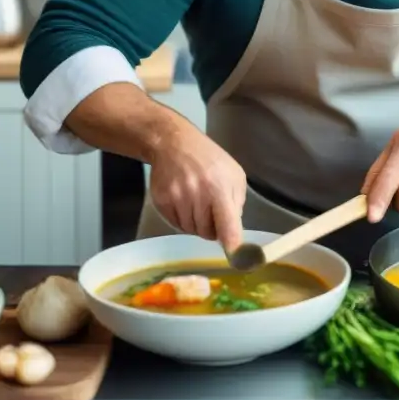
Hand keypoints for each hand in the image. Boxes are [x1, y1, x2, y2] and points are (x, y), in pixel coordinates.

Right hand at [147, 131, 246, 251]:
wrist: (174, 143)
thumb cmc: (209, 159)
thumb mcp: (234, 175)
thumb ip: (237, 203)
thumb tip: (234, 230)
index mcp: (219, 188)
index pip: (227, 224)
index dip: (232, 243)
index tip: (236, 256)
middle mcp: (197, 195)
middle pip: (207, 233)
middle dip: (212, 227)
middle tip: (211, 209)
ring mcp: (177, 199)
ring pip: (191, 230)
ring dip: (196, 223)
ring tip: (197, 202)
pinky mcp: (161, 202)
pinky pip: (175, 225)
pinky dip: (182, 219)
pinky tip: (184, 201)